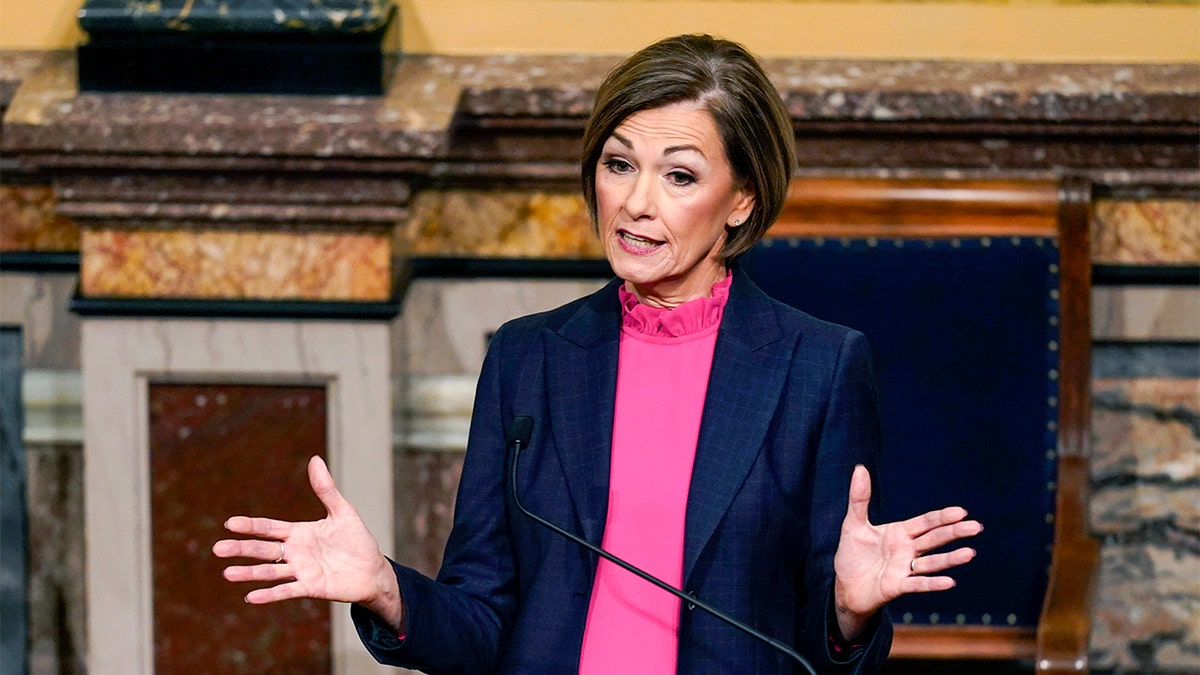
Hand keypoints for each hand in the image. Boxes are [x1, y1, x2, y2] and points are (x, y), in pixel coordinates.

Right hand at [212, 456, 404, 631]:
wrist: (373, 570)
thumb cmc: (357, 540)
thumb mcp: (342, 511)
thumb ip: (326, 489)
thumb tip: (314, 459)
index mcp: (299, 533)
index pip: (269, 528)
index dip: (250, 526)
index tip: (229, 524)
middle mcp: (295, 553)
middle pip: (263, 550)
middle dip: (241, 549)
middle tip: (217, 549)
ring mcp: (301, 571)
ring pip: (270, 572)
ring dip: (249, 573)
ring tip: (227, 574)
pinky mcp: (311, 588)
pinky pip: (287, 591)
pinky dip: (270, 594)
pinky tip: (250, 597)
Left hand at [832, 464, 981, 639]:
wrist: (843, 586)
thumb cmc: (852, 554)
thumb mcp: (853, 523)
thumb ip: (859, 498)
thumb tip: (859, 468)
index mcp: (900, 533)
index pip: (926, 523)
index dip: (942, 517)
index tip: (961, 511)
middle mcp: (907, 550)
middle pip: (934, 539)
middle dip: (954, 532)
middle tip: (976, 527)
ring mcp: (904, 569)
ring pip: (931, 562)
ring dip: (950, 559)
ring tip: (970, 553)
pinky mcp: (897, 587)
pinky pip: (917, 584)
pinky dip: (932, 583)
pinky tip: (949, 582)